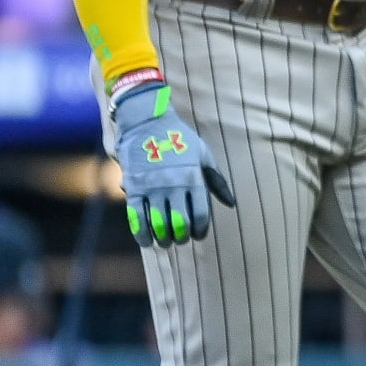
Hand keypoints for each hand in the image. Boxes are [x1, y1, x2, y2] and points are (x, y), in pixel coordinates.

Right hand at [113, 84, 235, 247]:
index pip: (201, 213)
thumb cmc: (180, 140)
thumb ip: (216, 181)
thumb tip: (231, 203)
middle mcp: (174, 185)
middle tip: (181, 239)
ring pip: (159, 224)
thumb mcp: (203, 155)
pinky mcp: (135, 188)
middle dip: (182, 237)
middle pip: (180, 223)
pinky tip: (146, 242)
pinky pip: (137, 218)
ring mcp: (153, 187)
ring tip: (166, 242)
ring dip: (163, 239)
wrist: (147, 123)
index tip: (199, 235)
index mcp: (193, 177)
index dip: (201, 229)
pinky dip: (142, 234)